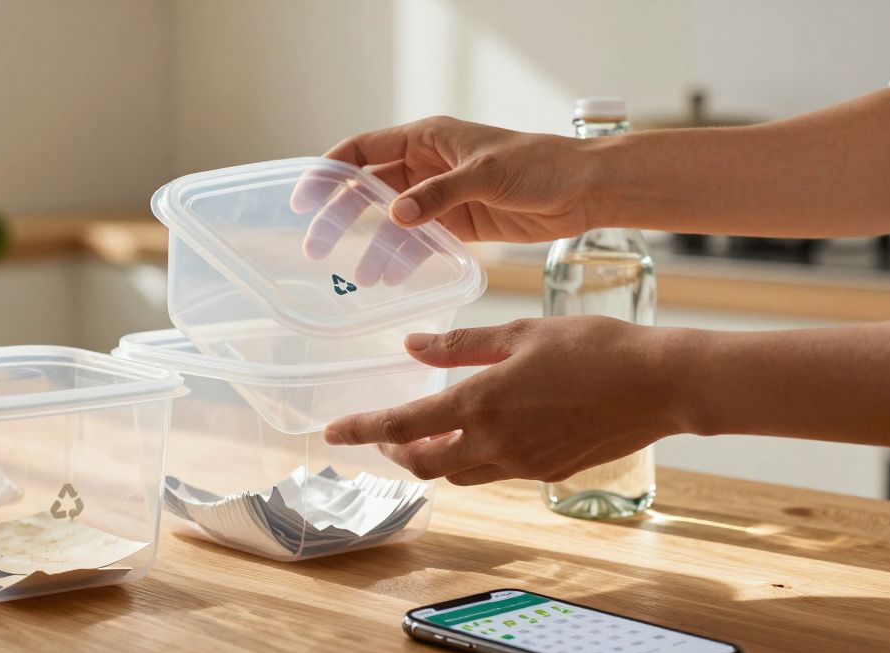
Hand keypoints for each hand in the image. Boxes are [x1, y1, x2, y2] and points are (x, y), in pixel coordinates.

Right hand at [292, 117, 597, 285]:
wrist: (585, 190)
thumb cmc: (541, 165)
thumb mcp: (486, 174)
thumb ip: (439, 195)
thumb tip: (395, 215)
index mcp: (428, 138)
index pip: (363, 150)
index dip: (329, 172)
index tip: (304, 200)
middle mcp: (427, 165)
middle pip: (369, 190)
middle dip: (342, 218)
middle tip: (318, 249)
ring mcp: (441, 196)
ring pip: (392, 221)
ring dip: (374, 246)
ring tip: (363, 277)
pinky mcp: (458, 223)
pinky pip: (419, 240)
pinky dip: (404, 257)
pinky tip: (393, 278)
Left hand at [323, 317, 684, 484]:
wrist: (661, 385)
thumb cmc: (594, 347)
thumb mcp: (519, 334)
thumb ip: (460, 344)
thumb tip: (411, 347)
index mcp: (481, 404)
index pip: (402, 426)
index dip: (361, 431)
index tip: (333, 434)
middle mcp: (494, 444)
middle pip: (424, 464)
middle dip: (395, 453)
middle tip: (384, 436)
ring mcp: (522, 465)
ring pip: (459, 473)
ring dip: (434, 458)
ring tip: (428, 433)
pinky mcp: (547, 472)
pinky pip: (495, 472)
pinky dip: (474, 457)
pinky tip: (484, 432)